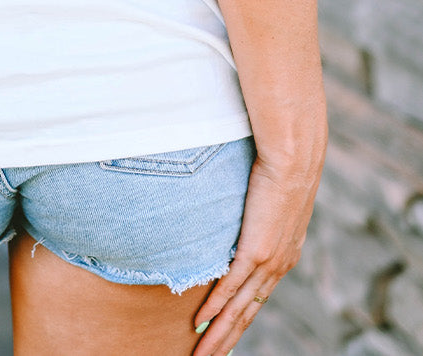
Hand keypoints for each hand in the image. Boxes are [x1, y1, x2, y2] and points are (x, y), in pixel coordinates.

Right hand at [191, 138, 325, 354]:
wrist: (294, 158)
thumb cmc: (283, 167)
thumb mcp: (274, 198)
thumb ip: (260, 212)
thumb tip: (245, 208)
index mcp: (284, 257)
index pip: (257, 299)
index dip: (239, 322)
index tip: (224, 338)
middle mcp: (278, 267)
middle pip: (247, 315)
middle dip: (225, 340)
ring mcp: (267, 262)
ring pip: (238, 310)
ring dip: (217, 335)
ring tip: (201, 354)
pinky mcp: (254, 251)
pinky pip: (230, 287)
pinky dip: (214, 307)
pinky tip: (200, 322)